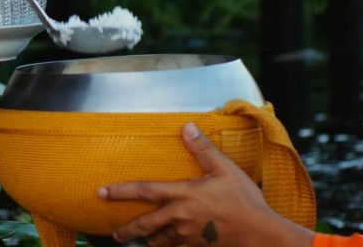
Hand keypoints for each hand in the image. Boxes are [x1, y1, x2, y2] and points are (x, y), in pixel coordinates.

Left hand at [98, 122, 313, 246]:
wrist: (261, 235)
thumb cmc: (244, 201)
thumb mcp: (225, 169)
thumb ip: (203, 149)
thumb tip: (187, 127)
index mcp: (184, 194)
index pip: (145, 191)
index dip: (121, 191)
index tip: (102, 192)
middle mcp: (181, 216)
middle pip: (146, 224)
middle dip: (127, 229)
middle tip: (114, 233)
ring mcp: (189, 234)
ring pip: (160, 239)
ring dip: (149, 239)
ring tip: (141, 239)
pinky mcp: (198, 246)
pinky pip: (177, 245)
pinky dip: (169, 244)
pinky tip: (169, 243)